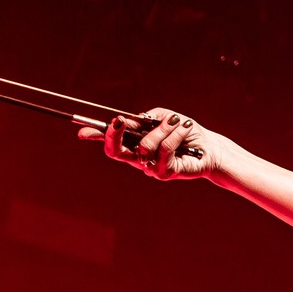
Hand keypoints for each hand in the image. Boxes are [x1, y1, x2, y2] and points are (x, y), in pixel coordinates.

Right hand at [77, 107, 222, 179]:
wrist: (210, 148)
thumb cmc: (185, 132)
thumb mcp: (163, 118)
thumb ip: (146, 119)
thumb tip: (130, 121)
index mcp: (135, 143)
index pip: (111, 142)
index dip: (96, 136)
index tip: (83, 132)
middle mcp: (138, 158)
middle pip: (115, 152)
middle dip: (114, 135)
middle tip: (119, 121)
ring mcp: (150, 167)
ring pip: (144, 146)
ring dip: (161, 129)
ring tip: (178, 121)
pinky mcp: (164, 173)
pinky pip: (163, 150)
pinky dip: (174, 135)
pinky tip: (185, 128)